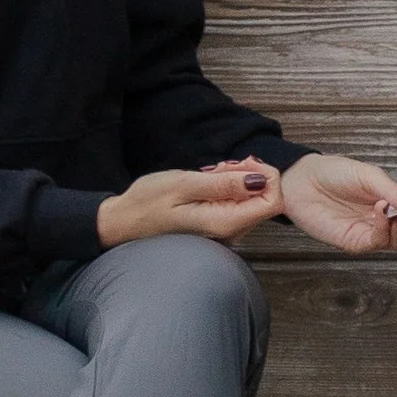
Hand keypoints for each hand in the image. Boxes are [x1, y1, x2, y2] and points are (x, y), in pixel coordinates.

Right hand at [95, 160, 280, 247]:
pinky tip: (207, 182)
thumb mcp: (185, 184)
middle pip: (265, 200)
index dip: (266, 176)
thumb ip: (224, 184)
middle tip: (219, 166)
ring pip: (251, 199)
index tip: (240, 163)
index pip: (273, 201)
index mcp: (225, 223)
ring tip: (209, 174)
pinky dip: (227, 188)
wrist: (123, 222)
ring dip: (235, 180)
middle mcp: (231, 232)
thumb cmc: (148, 202)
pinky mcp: (218, 226)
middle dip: (249, 175)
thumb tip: (260, 180)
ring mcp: (225, 232)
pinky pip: (237, 204)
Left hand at [279, 151, 396, 254]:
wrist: (301, 181)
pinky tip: (381, 214)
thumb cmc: (334, 174)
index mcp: (394, 201)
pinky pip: (377, 242)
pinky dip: (384, 230)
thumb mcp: (367, 174)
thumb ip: (391, 189)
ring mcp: (372, 232)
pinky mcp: (355, 241)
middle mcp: (387, 219)